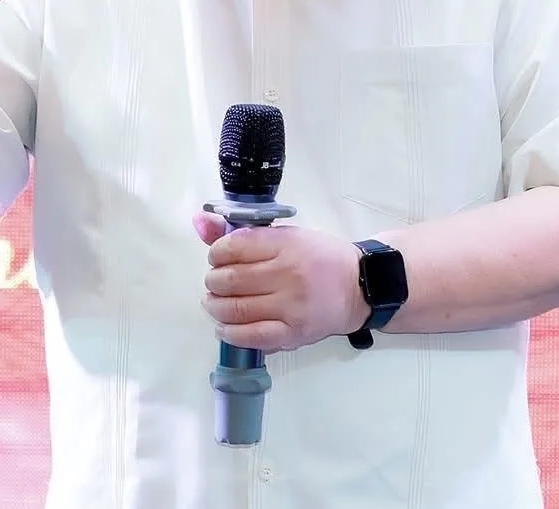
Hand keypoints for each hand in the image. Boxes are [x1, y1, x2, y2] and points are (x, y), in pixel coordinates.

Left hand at [193, 212, 368, 352]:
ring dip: (216, 307)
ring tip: (215, 302)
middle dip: (213, 281)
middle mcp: (288, 274)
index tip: (217, 257)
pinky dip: (230, 333)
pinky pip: (252, 337)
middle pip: (230, 279)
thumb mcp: (288, 235)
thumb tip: (199, 221)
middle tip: (215, 282)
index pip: (235, 246)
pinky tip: (224, 327)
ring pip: (236, 309)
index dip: (216, 253)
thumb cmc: (321, 258)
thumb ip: (243, 232)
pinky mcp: (294, 333)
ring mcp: (291, 306)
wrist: (359, 287)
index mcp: (287, 243)